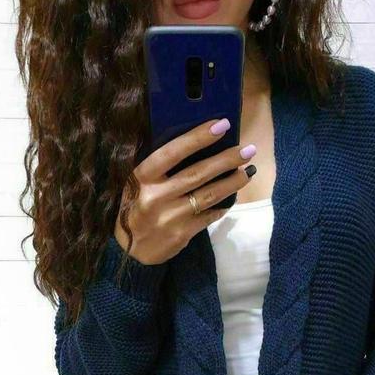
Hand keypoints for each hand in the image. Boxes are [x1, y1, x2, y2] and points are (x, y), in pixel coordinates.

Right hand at [114, 118, 256, 265]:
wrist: (126, 250)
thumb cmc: (134, 207)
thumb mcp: (137, 184)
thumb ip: (159, 168)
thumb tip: (197, 143)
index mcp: (141, 178)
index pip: (172, 153)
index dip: (197, 138)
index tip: (222, 125)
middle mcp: (154, 197)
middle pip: (197, 174)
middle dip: (226, 160)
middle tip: (248, 149)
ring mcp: (169, 218)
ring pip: (208, 195)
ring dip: (232, 182)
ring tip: (248, 171)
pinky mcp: (180, 235)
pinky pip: (208, 216)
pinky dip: (222, 206)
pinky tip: (230, 198)